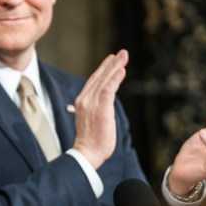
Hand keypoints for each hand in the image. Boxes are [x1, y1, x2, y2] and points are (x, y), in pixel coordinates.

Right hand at [71, 50, 128, 169]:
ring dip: (115, 67)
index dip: (103, 68)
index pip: (93, 80)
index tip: (112, 59)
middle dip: (112, 63)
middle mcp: (85, 100)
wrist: (87, 153)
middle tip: (122, 52)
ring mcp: (92, 104)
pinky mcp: (101, 110)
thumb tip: (104, 102)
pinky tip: (122, 71)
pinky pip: (109, 91)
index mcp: (82, 101)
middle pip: (100, 77)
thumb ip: (96, 107)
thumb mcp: (91, 119)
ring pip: (105, 81)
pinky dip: (115, 80)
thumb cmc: (92, 139)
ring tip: (124, 56)